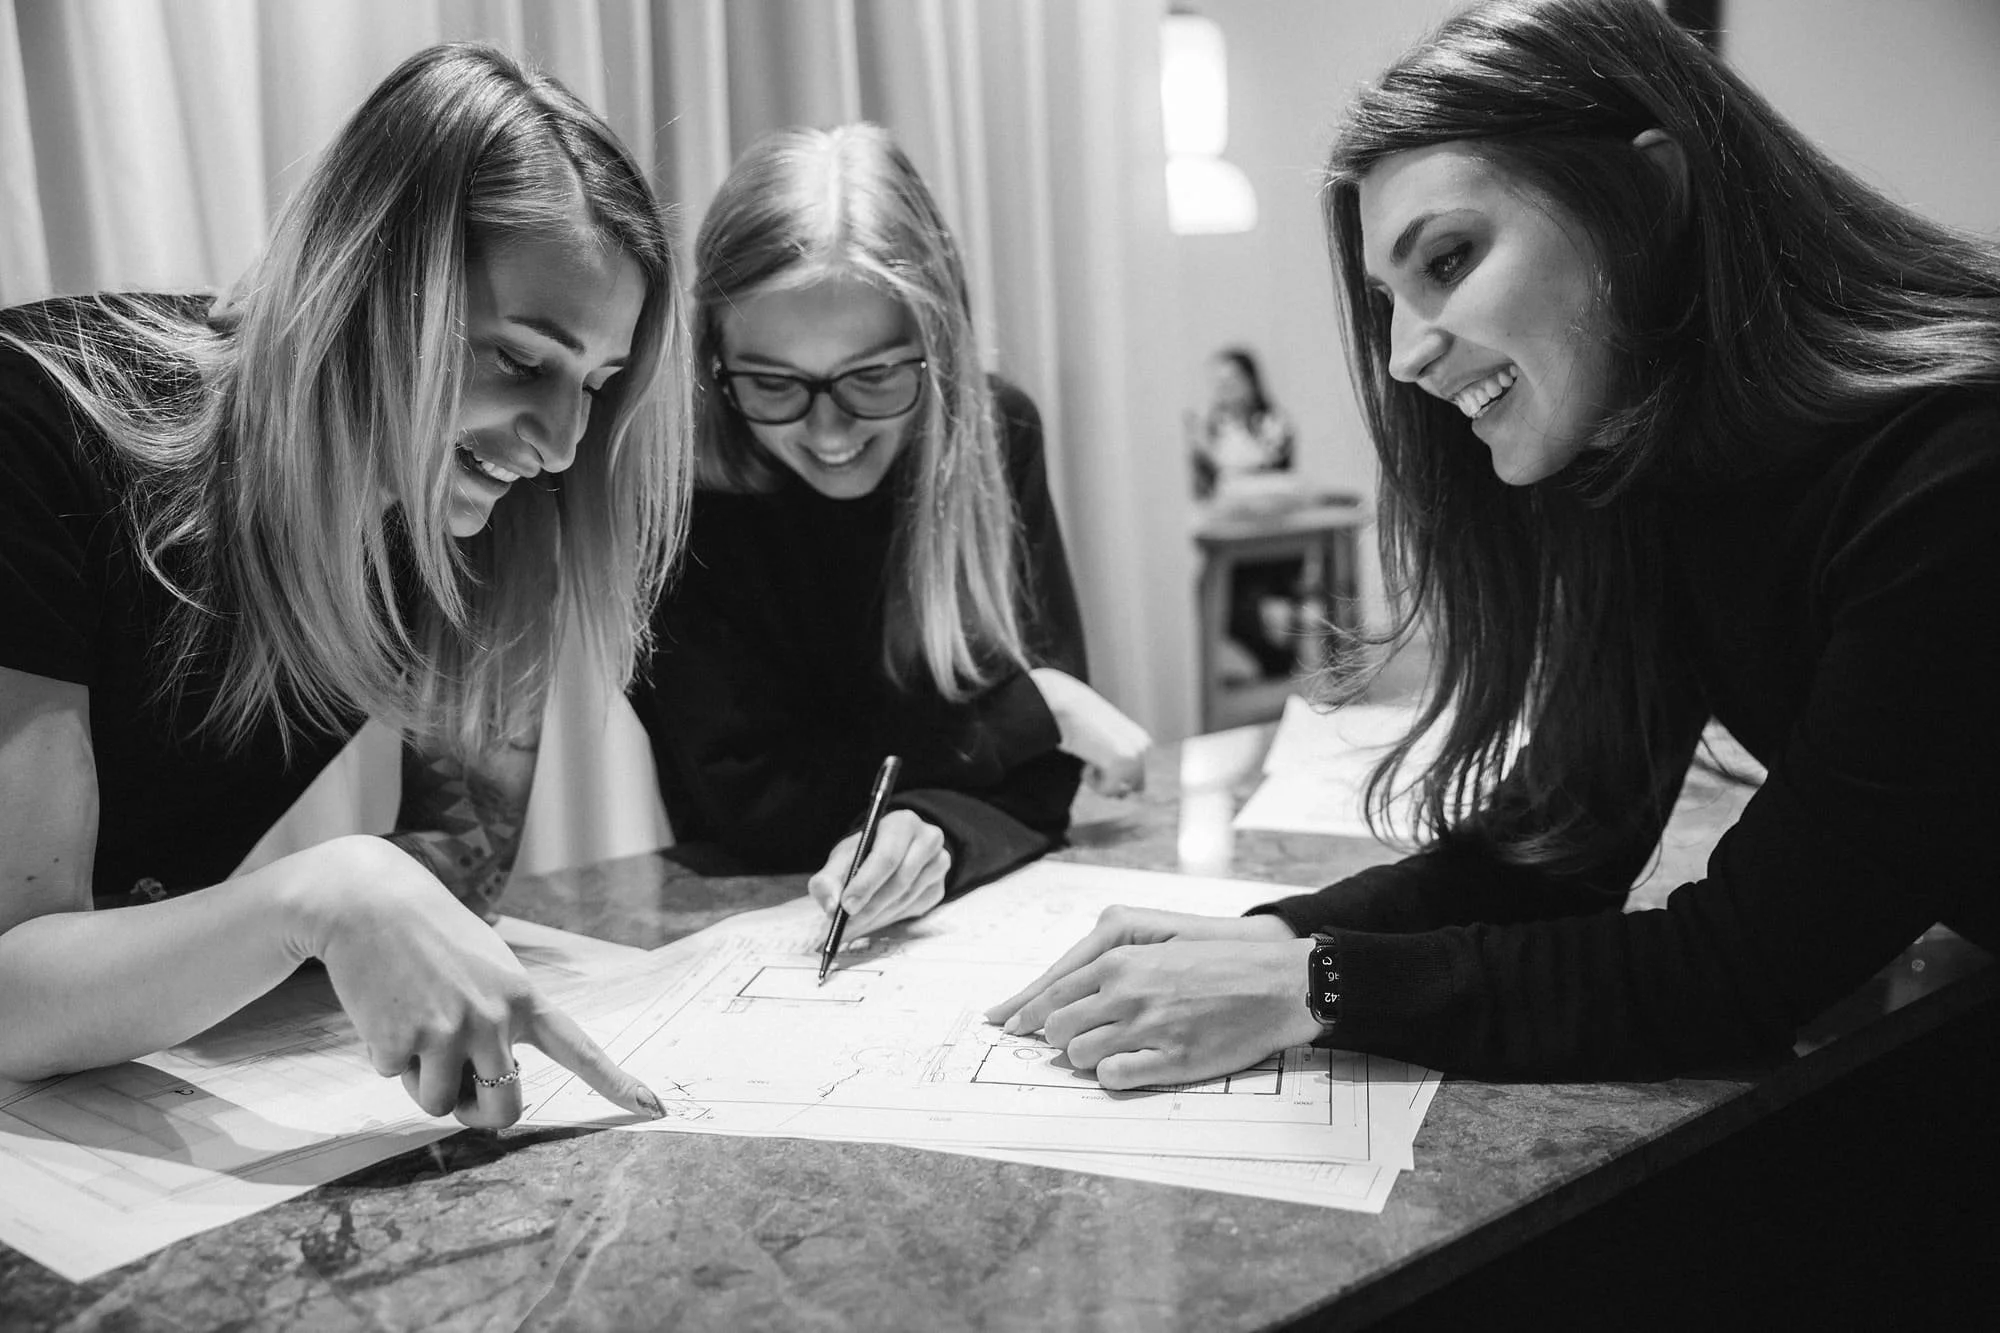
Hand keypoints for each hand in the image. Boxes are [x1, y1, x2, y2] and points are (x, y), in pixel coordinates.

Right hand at [306, 837, 662, 1128]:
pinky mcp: (400, 1041)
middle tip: (461, 1095)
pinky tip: (383, 1008)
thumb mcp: (487, 969)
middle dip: (480, 1115)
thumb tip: (485, 1090)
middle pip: (504, 1109)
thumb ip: (499, 1022)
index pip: (579, 1049)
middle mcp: (494, 1019)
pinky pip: (395, 1078)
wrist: (369, 903)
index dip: (617, 1083)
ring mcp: (448, 1032)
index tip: (655, 1107)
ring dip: (423, 1080)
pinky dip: (385, 1055)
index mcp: (523, 998)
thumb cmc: (432, 938)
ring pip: (441, 1104)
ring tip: (413, 1025)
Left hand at [807, 810, 950, 938]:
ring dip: (875, 917)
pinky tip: (870, 921)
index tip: (845, 906)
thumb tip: (831, 905)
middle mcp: (928, 840)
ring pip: (905, 899)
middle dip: (868, 907)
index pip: (887, 857)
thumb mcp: (842, 858)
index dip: (865, 884)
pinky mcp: (938, 887)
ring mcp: (938, 864)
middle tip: (844, 926)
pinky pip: (912, 910)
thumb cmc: (864, 853)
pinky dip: (888, 919)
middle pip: (900, 880)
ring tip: (850, 927)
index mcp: (902, 823)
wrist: (890, 855)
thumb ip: (829, 879)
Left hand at [985, 907, 1318, 1089]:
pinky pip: (1112, 1078)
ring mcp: (1147, 1028)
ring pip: (1079, 1056)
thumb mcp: (1158, 944)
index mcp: (1121, 960)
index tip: (1009, 1025)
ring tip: (1109, 1051)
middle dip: (1058, 1038)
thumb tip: (1067, 994)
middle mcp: (1127, 992)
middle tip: (1072, 1042)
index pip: (1052, 991)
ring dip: (1085, 1058)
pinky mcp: (1169, 1061)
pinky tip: (1127, 1066)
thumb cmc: (1218, 963)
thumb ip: (1112, 965)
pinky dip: (1111, 1075)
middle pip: (1057, 1028)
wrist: (1275, 984)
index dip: (1026, 1012)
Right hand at [1029, 668, 1152, 797]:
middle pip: (1132, 788)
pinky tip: (1085, 763)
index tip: (1096, 759)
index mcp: (1142, 741)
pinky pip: (1107, 791)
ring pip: (1120, 792)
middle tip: (1091, 763)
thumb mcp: (1104, 743)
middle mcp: (1143, 748)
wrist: (1066, 705)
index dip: (1114, 776)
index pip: (1137, 779)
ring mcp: (1135, 756)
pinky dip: (1092, 783)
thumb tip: (1123, 796)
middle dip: (1110, 782)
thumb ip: (1116, 765)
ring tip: (1087, 760)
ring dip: (1100, 783)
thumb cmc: (1079, 722)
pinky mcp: (1122, 763)